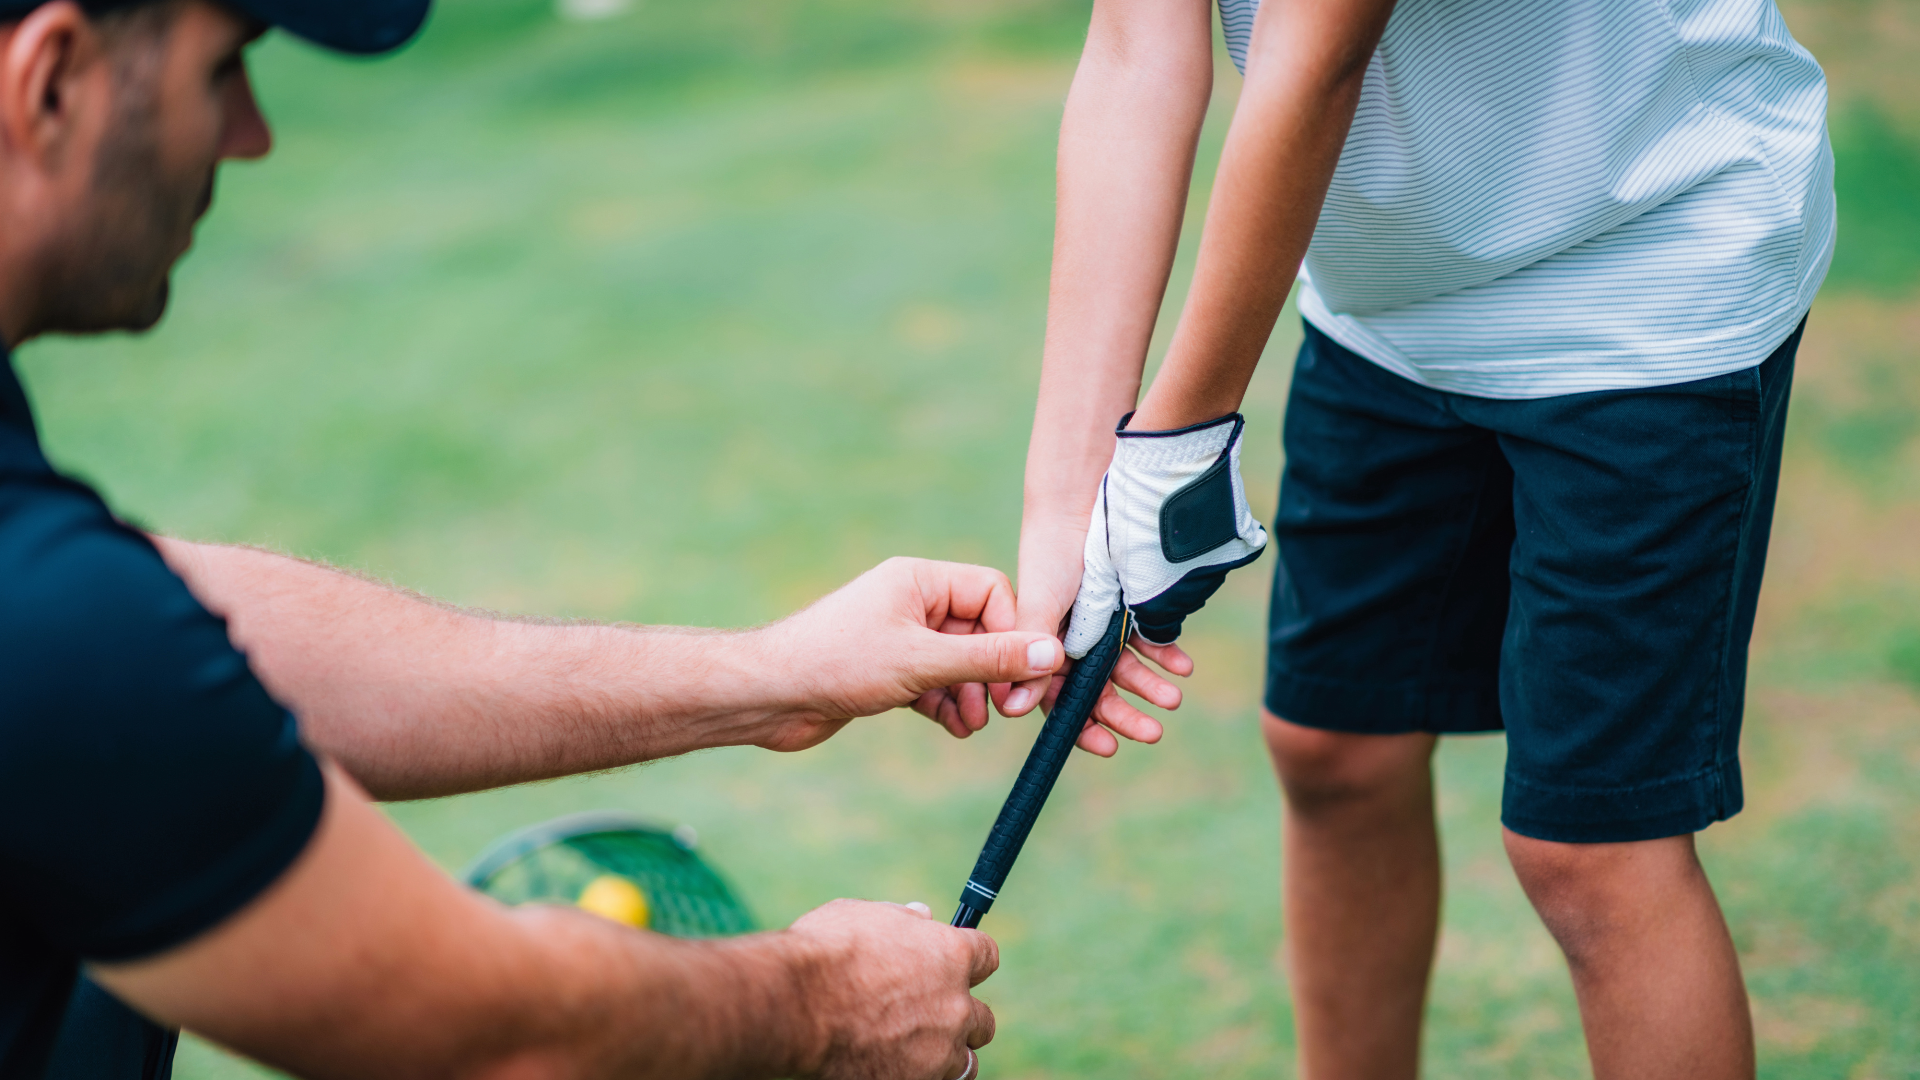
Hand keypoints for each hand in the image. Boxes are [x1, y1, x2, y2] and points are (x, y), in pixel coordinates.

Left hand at [750, 558, 1064, 750]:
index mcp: (920, 580)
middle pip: (981, 631)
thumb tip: (1052, 653)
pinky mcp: (889, 671)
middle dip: (994, 673)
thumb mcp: (922, 662)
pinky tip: (952, 727)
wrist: (769, 697)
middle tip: (1005, 708)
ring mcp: (901, 638)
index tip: (1022, 675)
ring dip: (972, 695)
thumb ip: (989, 658)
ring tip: (969, 722)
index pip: (994, 592)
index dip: (1014, 633)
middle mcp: (913, 602)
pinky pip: (937, 684)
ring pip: (961, 663)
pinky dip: (948, 705)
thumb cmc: (836, 663)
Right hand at [789, 899, 996, 1079]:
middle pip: (983, 1018)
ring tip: (916, 1048)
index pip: (987, 956)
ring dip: (946, 1053)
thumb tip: (922, 915)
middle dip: (961, 1015)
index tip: (954, 964)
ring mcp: (938, 1051)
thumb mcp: (864, 915)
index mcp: (952, 955)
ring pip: (964, 1061)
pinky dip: (916, 1074)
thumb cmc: (824, 952)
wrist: (795, 1006)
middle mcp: (955, 1006)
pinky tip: (892, 1064)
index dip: (970, 961)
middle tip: (929, 1012)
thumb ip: (902, 918)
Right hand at [1006, 515, 1193, 756]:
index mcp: (1041, 647)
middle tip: (1151, 733)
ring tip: (1173, 698)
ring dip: (1150, 686)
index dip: (1080, 725)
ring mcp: (1103, 626)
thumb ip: (1030, 657)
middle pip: (1097, 691)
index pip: (1058, 698)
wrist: (1083, 503)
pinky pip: (1150, 639)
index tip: (1106, 746)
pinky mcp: (1130, 607)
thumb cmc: (1050, 554)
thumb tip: (1013, 710)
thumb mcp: (1037, 608)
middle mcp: (1072, 642)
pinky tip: (1181, 666)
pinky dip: (1165, 654)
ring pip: (1126, 669)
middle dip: (1123, 713)